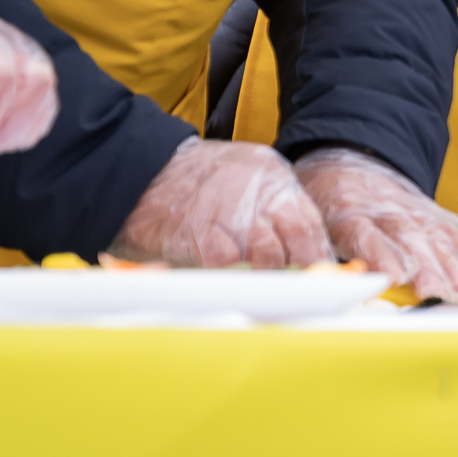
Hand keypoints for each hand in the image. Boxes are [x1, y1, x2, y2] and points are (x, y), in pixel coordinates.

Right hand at [110, 137, 331, 268]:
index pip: (310, 222)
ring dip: (267, 276)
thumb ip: (270, 208)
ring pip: (268, 254)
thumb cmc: (189, 181)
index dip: (317, 254)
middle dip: (300, 268)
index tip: (321, 277)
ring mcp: (229, 211)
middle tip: (296, 288)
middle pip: (298, 237)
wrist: (136, 168)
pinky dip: (232, 278)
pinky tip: (230, 283)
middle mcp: (257, 190)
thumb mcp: (242, 178)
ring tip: (260, 288)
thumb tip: (300, 252)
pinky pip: (228, 264)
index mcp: (272, 175)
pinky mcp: (198, 232)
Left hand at [294, 147, 457, 302]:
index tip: (394, 276)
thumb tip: (312, 282)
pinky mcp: (428, 211)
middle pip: (408, 239)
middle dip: (426, 267)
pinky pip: (451, 230)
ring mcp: (410, 210)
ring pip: (434, 237)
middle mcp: (383, 210)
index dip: (381, 255)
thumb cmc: (323, 193)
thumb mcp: (307, 214)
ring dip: (452, 265)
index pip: (365, 234)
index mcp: (346, 211)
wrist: (349, 155)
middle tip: (437, 292)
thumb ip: (312, 246)